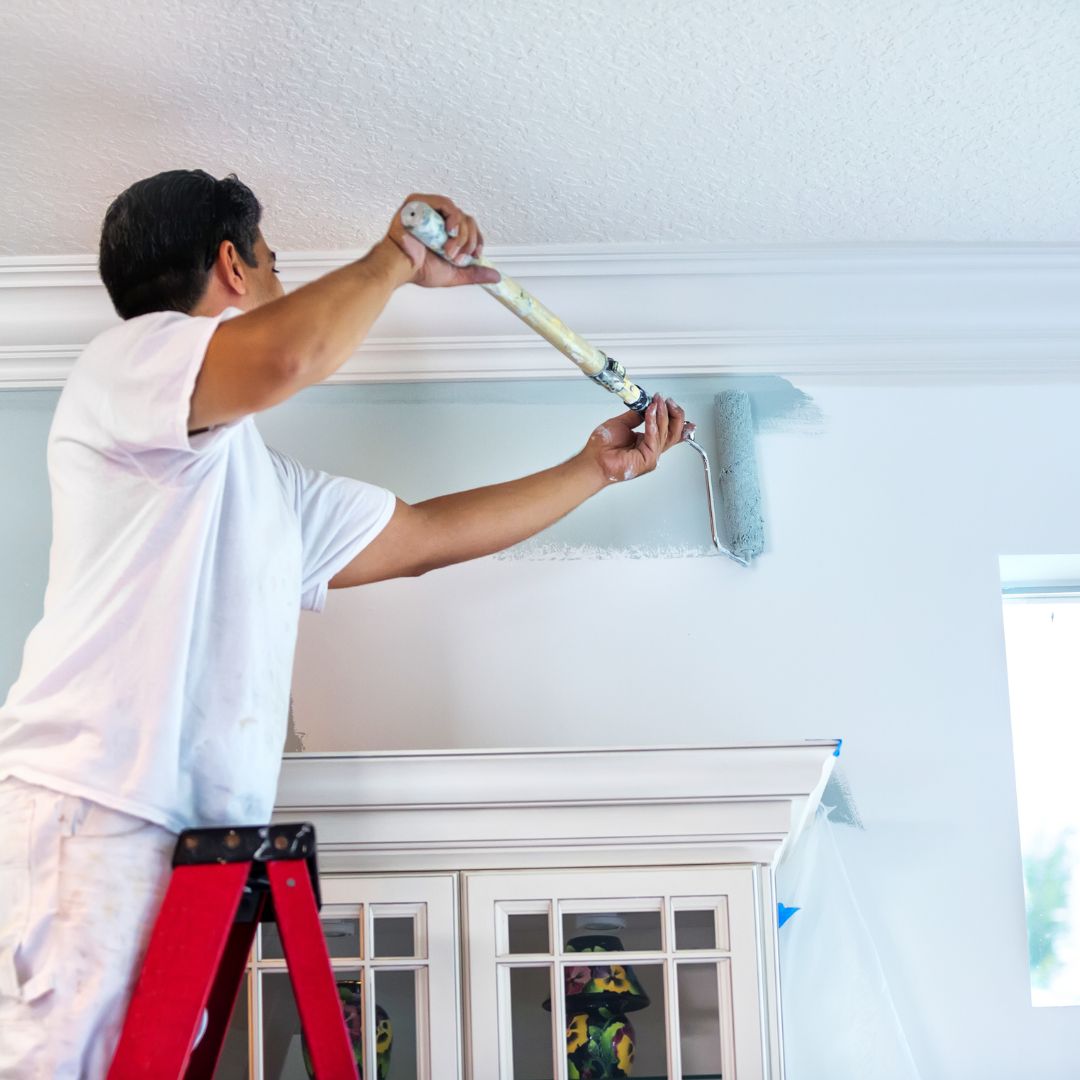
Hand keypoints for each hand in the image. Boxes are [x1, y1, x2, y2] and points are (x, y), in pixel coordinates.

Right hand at [382, 193, 500, 287]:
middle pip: (467, 220)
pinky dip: (452, 217)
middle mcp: (438, 219)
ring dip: (461, 234)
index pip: (470, 228)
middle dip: (468, 241)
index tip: (475, 255)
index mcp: (445, 232)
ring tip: (449, 250)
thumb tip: (496, 276)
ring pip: (459, 213)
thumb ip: (474, 273)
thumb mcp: (453, 273)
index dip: (477, 240)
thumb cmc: (418, 269)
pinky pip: (444, 203)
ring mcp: (429, 210)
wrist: (399, 267)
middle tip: (457, 257)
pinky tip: (449, 231)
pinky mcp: (419, 203)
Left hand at [582, 395, 692, 484]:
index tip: (667, 402)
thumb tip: (646, 404)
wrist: (594, 460)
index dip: (672, 415)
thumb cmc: (602, 448)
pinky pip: (654, 438)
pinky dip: (653, 423)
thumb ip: (636, 415)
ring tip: (657, 403)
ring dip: (662, 415)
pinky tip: (650, 412)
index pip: (669, 429)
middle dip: (674, 414)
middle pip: (673, 432)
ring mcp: (651, 456)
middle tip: (668, 401)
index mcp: (648, 442)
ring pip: (665, 434)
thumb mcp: (622, 424)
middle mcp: (652, 449)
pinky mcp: (648, 459)